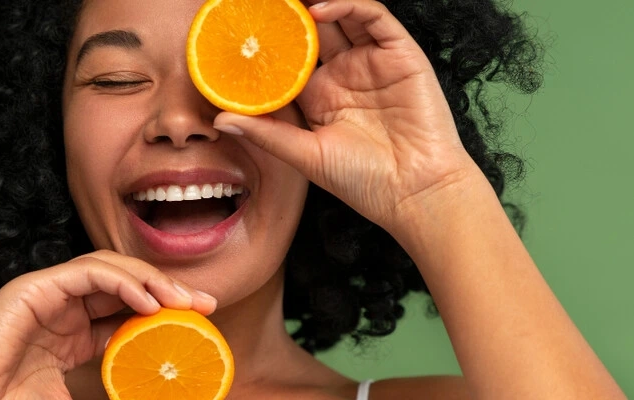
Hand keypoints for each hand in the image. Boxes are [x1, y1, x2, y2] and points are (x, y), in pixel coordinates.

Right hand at [0, 250, 215, 399]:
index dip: (165, 309)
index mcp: (75, 328)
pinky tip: (147, 301)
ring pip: (110, 267)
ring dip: (149, 279)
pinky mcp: (35, 287)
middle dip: (167, 288)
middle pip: (126, 281)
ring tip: (180, 301)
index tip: (200, 320)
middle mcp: (66, 304)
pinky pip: (87, 272)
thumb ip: (104, 390)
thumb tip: (142, 396)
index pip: (128, 306)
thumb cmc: (6, 399)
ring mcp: (50, 292)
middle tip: (204, 303)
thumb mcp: (70, 395)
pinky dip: (121, 281)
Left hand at [214, 0, 481, 230]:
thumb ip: (266, 133)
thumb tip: (219, 121)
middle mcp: (343, 74)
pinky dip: (347, 6)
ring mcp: (371, 62)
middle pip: (311, 31)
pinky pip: (373, 18)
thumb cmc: (362, 180)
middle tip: (258, 5)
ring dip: (313, 4)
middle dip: (287, 16)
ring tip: (284, 1)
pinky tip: (318, 10)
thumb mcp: (305, 155)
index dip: (266, 43)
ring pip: (340, 17)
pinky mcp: (399, 54)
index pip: (287, 59)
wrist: (415, 190)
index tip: (237, 30)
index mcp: (319, 96)